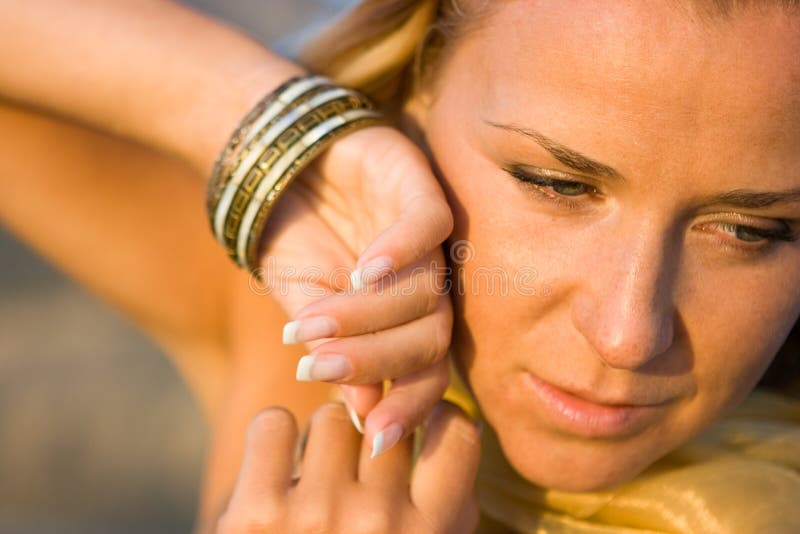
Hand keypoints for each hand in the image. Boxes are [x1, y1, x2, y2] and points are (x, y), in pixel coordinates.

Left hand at [216, 402, 480, 533]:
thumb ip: (452, 504)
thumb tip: (462, 421)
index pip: (456, 433)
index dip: (437, 421)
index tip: (420, 427)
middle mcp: (379, 522)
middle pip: (385, 423)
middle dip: (370, 441)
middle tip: (352, 475)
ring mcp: (317, 516)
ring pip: (330, 419)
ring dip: (321, 442)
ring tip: (313, 482)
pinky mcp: (254, 514)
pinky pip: (273, 424)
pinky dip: (271, 439)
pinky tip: (273, 472)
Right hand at [257, 125, 453, 454]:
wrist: (279, 173)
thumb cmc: (294, 246)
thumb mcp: (304, 310)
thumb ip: (334, 355)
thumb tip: (361, 413)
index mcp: (406, 323)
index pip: (427, 376)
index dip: (407, 408)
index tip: (372, 437)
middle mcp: (426, 288)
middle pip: (432, 338)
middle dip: (377, 360)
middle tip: (322, 366)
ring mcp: (429, 242)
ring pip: (427, 291)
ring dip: (368, 312)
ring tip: (315, 319)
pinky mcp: (421, 190)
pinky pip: (429, 227)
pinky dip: (398, 252)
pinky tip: (362, 269)